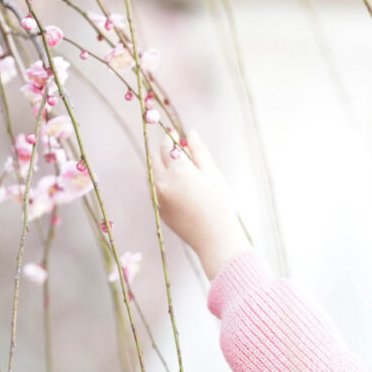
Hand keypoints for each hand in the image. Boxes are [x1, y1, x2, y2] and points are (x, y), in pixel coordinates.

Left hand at [151, 130, 249, 279]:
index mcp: (178, 170)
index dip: (170, 137)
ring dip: (161, 166)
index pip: (166, 145)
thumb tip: (190, 133)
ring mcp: (158, 197)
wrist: (214, 238)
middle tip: (177, 150)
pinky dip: (162, 182)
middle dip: (163, 151)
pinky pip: (155, 188)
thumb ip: (199, 151)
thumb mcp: (213, 174)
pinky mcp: (159, 209)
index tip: (175, 134)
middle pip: (155, 158)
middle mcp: (163, 182)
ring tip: (178, 168)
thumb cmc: (219, 204)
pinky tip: (178, 186)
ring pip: (153, 173)